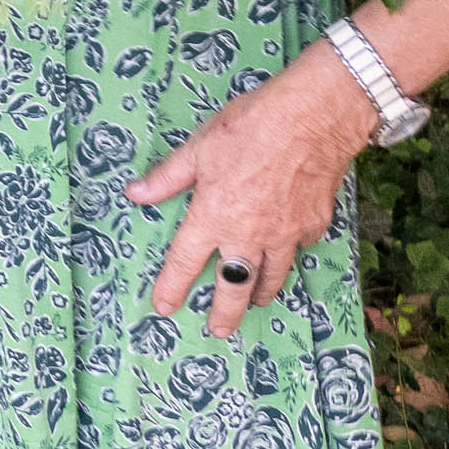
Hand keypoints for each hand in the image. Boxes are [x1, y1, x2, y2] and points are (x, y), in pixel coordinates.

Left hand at [124, 41, 378, 337]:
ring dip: (259, 292)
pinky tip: (288, 249)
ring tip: (254, 302)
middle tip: (218, 331)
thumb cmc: (251, 126)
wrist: (313, 118)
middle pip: (233, 287)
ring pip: (271, 277)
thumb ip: (168, 177)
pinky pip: (298, 248)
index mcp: (213, 217)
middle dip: (224, 313)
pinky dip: (290, 253)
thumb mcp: (199, 146)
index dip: (171, 288)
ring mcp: (285, 234)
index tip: (163, 307)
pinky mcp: (314, 225)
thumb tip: (135, 194)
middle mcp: (248, 235)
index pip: (184, 262)